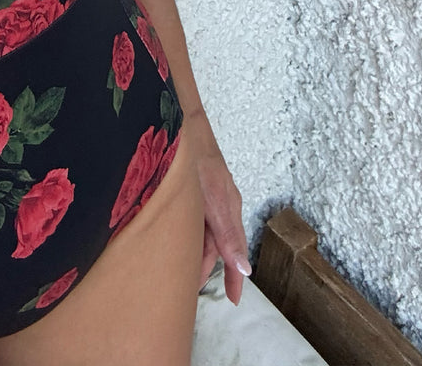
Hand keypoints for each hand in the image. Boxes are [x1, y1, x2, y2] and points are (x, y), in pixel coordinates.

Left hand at [183, 111, 250, 304]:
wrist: (182, 121)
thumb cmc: (197, 155)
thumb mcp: (211, 199)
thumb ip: (226, 234)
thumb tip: (245, 268)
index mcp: (228, 208)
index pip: (235, 251)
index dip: (234, 277)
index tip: (233, 299)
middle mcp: (221, 203)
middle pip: (215, 244)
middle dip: (204, 265)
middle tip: (189, 286)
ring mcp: (209, 195)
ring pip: (203, 232)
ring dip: (193, 249)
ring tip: (176, 266)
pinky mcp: (198, 187)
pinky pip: (196, 218)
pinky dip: (188, 232)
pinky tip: (176, 236)